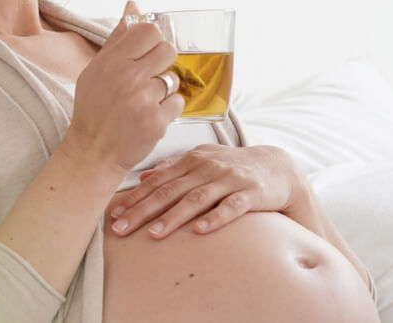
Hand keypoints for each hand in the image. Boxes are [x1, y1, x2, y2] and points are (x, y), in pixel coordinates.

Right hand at [61, 1, 184, 176]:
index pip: (150, 31)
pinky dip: (168, 108)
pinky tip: (150, 114)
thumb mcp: (97, 69)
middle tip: (149, 75)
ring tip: (145, 100)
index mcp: (112, 61)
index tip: (147, 51)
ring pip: (173, 78)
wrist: (93, 151)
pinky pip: (178, 102)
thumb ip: (118, 37)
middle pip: (168, 50)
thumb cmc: (94, 108)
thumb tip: (133, 5)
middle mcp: (128, 78)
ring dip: (163, 89)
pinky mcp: (156, 122)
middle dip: (163, 62)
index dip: (153, 39)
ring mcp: (143, 100)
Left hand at [108, 143, 305, 237]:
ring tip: (153, 233)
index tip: (114, 213)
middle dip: (143, 210)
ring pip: (196, 199)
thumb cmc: (233, 165)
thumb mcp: (202, 159)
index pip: (157, 180)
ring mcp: (229, 180)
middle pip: (170, 191)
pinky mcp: (250, 193)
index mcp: (192, 160)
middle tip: (122, 227)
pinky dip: (215, 218)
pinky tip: (200, 231)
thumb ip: (173, 167)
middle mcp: (207, 168)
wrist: (278, 167)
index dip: (135, 197)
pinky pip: (231, 207)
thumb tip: (143, 176)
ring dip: (173, 217)